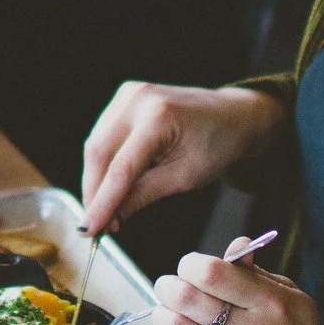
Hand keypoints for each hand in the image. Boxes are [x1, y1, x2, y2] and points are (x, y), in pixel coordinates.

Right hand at [80, 83, 283, 234]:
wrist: (233, 114)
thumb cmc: (218, 144)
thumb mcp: (185, 177)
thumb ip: (144, 195)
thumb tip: (111, 219)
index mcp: (159, 117)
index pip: (121, 168)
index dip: (102, 202)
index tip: (90, 230)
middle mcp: (138, 100)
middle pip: (99, 153)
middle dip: (93, 192)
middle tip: (95, 226)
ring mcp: (129, 94)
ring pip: (96, 145)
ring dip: (95, 179)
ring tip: (103, 209)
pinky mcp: (125, 97)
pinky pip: (103, 135)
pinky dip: (102, 163)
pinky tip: (109, 184)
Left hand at [153, 237, 323, 324]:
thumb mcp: (290, 297)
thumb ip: (256, 273)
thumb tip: (237, 245)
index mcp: (270, 303)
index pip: (213, 274)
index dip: (190, 265)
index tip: (190, 267)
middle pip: (187, 298)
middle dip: (168, 286)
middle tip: (169, 286)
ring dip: (163, 313)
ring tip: (169, 309)